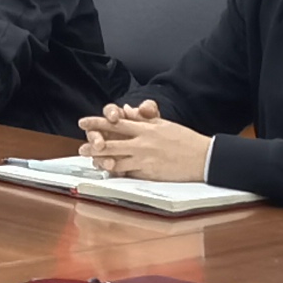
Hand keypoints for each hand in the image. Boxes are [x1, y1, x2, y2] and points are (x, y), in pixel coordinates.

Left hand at [82, 102, 213, 182]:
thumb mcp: (163, 123)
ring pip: (116, 160)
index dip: (97, 122)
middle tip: (80, 147)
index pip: (116, 123)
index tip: (82, 122)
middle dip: (94, 144)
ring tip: (91, 161)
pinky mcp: (149, 173)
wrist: (202, 157)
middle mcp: (143, 143)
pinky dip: (117, 173)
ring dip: (101, 161)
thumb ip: (143, 117)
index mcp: (146, 128)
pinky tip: (108, 173)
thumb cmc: (184, 139)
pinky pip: (128, 173)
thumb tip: (126, 109)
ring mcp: (145, 159)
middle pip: (111, 143)